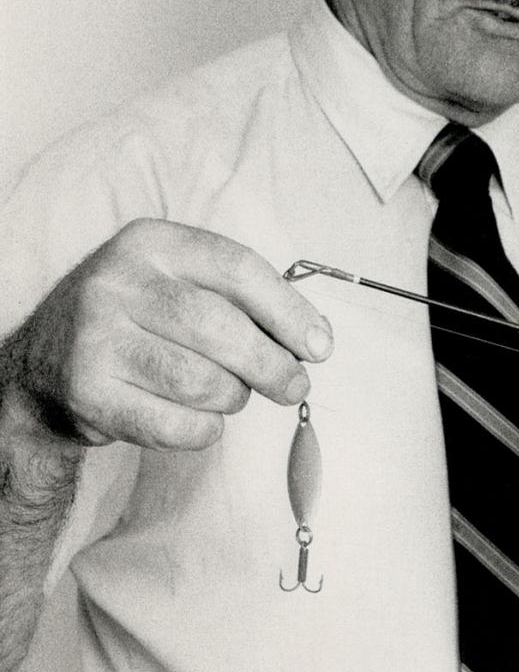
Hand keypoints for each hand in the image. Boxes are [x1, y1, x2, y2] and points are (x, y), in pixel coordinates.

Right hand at [3, 218, 331, 450]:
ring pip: (200, 380)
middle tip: (295, 387)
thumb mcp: (181, 284)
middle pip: (221, 328)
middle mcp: (116, 282)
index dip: (289, 311)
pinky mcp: (87, 391)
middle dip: (272, 365)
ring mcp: (94, 337)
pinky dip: (203, 429)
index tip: (319, 346)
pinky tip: (202, 420)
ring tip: (233, 395)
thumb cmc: (141, 322)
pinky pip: (172, 424)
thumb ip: (244, 301)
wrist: (47, 366)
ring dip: (233, 397)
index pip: (238, 269)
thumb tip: (314, 340)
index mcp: (151, 242)